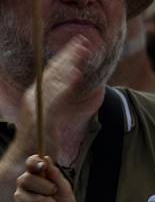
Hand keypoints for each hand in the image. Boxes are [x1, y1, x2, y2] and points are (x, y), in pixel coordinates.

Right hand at [12, 36, 90, 163]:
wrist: (24, 161)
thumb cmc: (39, 142)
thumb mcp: (50, 118)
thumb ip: (58, 102)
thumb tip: (69, 86)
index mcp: (35, 97)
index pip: (51, 72)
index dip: (65, 57)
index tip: (78, 44)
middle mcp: (33, 98)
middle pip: (54, 71)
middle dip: (69, 54)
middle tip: (84, 40)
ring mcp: (37, 106)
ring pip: (56, 80)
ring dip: (70, 63)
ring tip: (83, 51)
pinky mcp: (43, 117)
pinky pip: (57, 97)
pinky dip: (66, 85)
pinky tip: (76, 74)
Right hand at [14, 155, 76, 201]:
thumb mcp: (65, 190)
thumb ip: (56, 176)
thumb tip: (47, 159)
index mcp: (37, 175)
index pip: (31, 163)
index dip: (34, 162)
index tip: (43, 166)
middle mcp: (26, 184)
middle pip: (28, 179)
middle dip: (46, 188)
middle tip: (54, 194)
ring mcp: (20, 198)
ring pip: (32, 199)